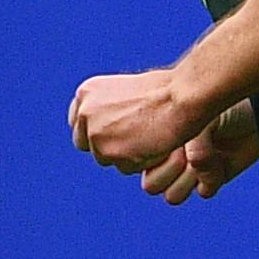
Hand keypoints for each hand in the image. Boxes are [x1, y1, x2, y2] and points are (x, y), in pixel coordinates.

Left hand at [69, 68, 207, 175]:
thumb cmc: (166, 90)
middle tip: (129, 142)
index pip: (78, 121)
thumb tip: (106, 127)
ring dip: (125, 155)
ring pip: (105, 159)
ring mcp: (95, 134)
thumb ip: (110, 108)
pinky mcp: (109, 153)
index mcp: (88, 93)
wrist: (180, 98)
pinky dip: (140, 162)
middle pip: (85, 143)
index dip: (94, 129)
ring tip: (149, 138)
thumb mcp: (127, 90)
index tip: (108, 133)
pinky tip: (154, 145)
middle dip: (104, 146)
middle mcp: (85, 113)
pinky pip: (125, 168)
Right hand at [140, 102, 258, 204]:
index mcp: (154, 135)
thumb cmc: (219, 99)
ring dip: (191, 176)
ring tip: (208, 152)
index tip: (170, 132)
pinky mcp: (211, 180)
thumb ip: (190, 141)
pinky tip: (222, 158)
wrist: (254, 104)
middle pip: (151, 185)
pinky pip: (203, 192)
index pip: (135, 163)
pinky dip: (213, 177)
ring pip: (173, 195)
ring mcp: (189, 171)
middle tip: (188, 147)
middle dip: (171, 168)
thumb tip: (194, 168)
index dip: (154, 154)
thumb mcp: (195, 110)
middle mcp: (168, 155)